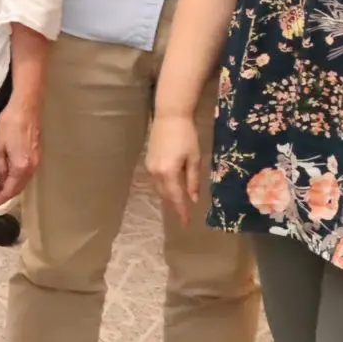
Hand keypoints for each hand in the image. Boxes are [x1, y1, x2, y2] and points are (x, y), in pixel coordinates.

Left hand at [0, 93, 41, 208]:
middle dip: (2, 195)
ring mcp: (36, 161)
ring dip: (8, 186)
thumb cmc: (9, 123)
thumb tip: (0, 178)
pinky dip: (14, 178)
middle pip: (17, 188)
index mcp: (21, 167)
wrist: (26, 107)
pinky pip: (25, 173)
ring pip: (22, 181)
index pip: (9, 190)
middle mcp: (32, 167)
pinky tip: (4, 175)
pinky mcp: (36, 154)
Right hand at [144, 113, 206, 229]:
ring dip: (168, 197)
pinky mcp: (148, 161)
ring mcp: (150, 167)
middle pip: (165, 195)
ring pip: (159, 189)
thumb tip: (194, 199)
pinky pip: (156, 181)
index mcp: (168, 173)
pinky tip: (171, 188)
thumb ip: (193, 180)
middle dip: (174, 206)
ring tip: (178, 205)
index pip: (176, 198)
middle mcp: (156, 173)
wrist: (169, 116)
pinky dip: (163, 188)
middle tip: (184, 216)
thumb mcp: (194, 158)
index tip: (186, 224)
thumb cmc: (186, 136)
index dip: (181, 211)